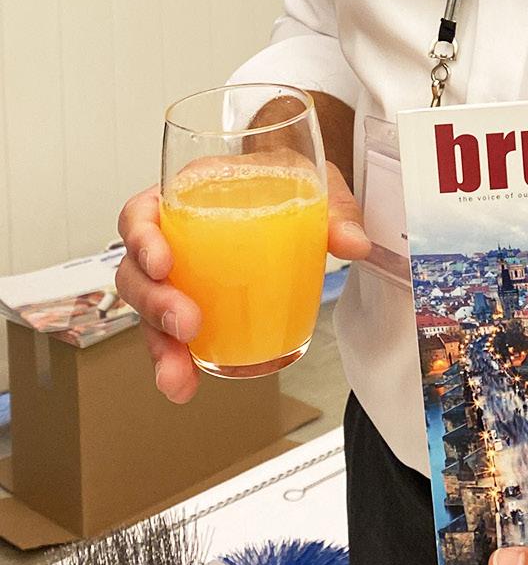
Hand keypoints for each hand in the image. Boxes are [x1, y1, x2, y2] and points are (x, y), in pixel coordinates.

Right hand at [114, 160, 370, 402]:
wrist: (298, 198)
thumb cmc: (288, 181)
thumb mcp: (313, 183)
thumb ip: (334, 210)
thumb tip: (354, 243)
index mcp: (190, 193)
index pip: (141, 212)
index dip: (141, 237)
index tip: (162, 262)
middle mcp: (174, 235)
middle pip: (136, 270)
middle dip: (154, 302)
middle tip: (186, 323)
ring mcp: (180, 275)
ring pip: (146, 311)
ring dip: (158, 344)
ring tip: (178, 372)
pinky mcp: (193, 305)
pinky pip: (170, 334)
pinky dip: (174, 361)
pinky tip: (184, 383)